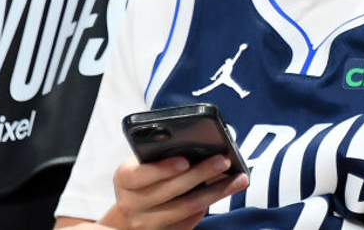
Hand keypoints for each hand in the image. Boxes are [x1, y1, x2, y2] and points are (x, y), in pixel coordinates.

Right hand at [97, 155, 247, 229]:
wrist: (132, 214)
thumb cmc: (146, 178)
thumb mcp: (146, 163)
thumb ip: (164, 154)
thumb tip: (203, 142)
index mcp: (124, 179)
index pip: (139, 175)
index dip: (162, 168)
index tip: (185, 160)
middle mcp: (131, 204)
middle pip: (170, 190)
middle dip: (200, 173)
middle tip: (224, 160)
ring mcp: (146, 224)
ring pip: (186, 207)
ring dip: (216, 191)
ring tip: (239, 178)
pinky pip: (191, 220)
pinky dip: (212, 202)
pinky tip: (229, 189)